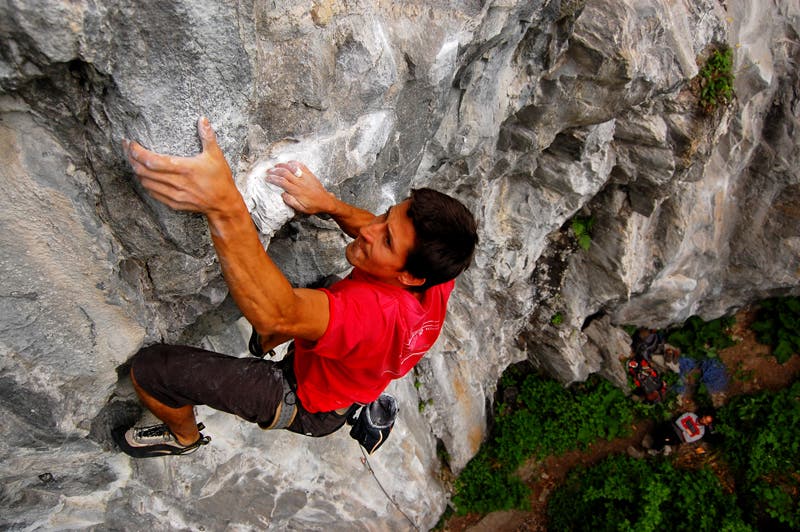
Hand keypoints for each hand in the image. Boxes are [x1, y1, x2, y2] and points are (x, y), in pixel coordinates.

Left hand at [123, 117, 241, 216]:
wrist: (224, 204)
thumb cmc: (220, 179)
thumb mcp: (216, 156)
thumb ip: (207, 137)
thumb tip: (203, 119)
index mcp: (185, 169)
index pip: (153, 161)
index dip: (138, 152)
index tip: (131, 143)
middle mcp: (177, 183)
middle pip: (144, 172)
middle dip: (132, 159)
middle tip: (126, 148)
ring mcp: (174, 194)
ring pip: (146, 183)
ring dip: (137, 171)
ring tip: (133, 160)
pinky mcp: (174, 203)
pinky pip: (153, 193)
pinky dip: (145, 183)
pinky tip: (144, 176)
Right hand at [265, 161, 334, 214]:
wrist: (326, 201)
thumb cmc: (313, 206)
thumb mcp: (301, 209)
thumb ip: (291, 202)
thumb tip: (282, 194)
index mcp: (297, 191)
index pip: (282, 182)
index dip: (274, 179)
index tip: (267, 178)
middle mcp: (301, 182)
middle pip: (285, 173)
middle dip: (275, 171)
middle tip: (268, 171)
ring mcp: (305, 177)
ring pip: (292, 168)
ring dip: (283, 165)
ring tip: (275, 165)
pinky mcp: (310, 174)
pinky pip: (301, 166)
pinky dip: (294, 163)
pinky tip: (288, 162)